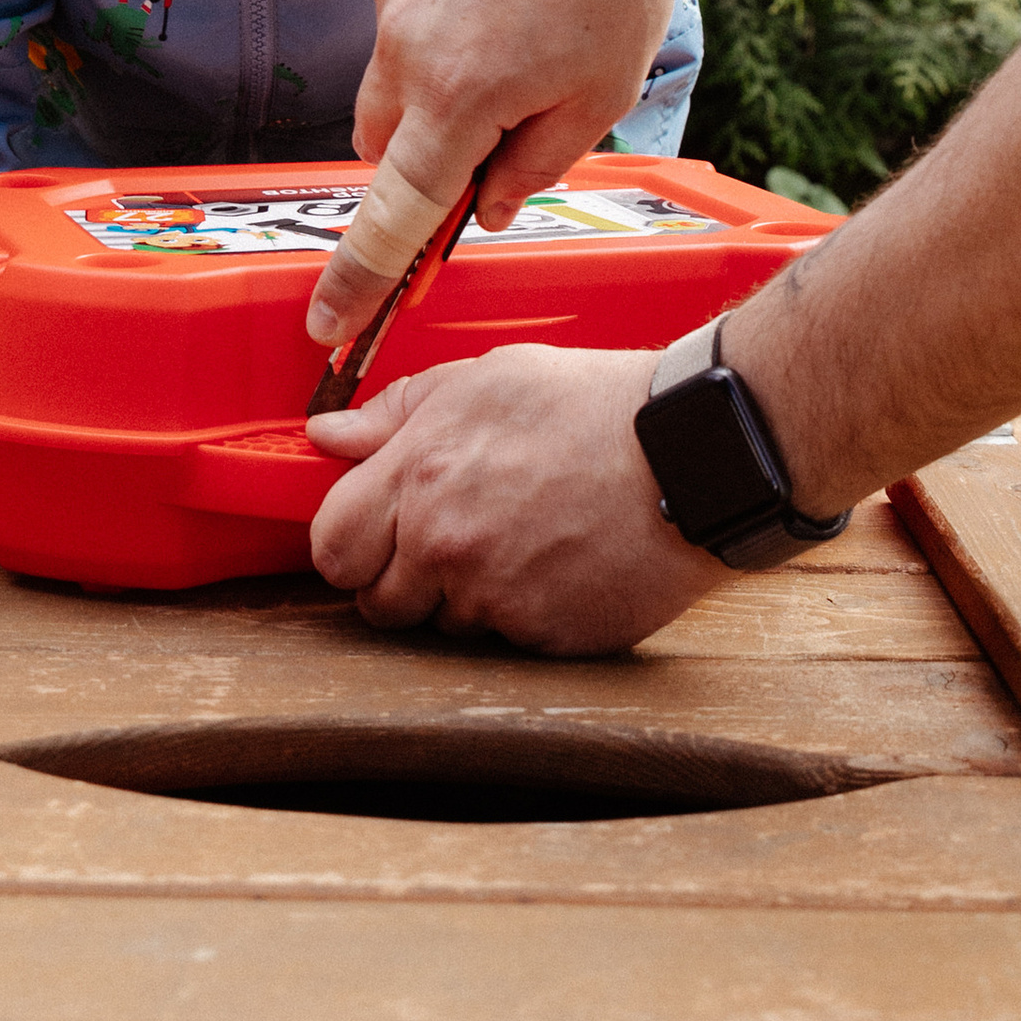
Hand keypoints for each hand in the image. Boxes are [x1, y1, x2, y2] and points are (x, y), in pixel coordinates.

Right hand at [305, 0, 678, 342]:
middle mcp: (406, 53)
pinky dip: (445, 41)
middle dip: (424, 166)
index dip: (358, 282)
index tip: (327, 327)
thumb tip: (480, 207)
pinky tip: (513, 1)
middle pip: (383, 151)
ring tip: (525, 49)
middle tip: (504, 139)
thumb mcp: (601, 93)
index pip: (392, 216)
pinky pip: (407, 31)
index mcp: (457, 100)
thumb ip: (533, 165)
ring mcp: (394, 2)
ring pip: (393, 89)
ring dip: (437, 100)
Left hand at [306, 343, 721, 651]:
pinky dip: (522, 613)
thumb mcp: (487, 378)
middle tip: (451, 541)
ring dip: (465, 597)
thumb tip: (327, 437)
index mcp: (420, 475)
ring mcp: (495, 598)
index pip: (332, 546)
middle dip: (402, 580)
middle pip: (377, 603)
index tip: (373, 533)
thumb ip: (396, 412)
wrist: (693, 454)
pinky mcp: (543, 636)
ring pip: (443, 625)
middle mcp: (446, 545)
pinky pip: (505, 642)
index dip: (349, 542)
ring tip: (521, 540)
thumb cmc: (595, 404)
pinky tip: (557, 564)